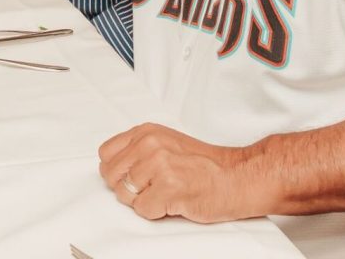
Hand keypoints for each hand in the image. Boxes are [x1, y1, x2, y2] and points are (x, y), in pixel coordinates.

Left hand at [98, 123, 260, 223]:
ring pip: (125, 194)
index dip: (116, 171)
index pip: (106, 154)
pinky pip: (142, 210)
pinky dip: (156, 212)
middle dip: (127, 188)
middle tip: (150, 190)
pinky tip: (173, 203)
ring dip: (143, 201)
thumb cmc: (206, 164)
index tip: (131, 178)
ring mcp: (159, 166)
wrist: (238, 176)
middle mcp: (149, 145)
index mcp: (145, 132)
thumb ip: (139, 149)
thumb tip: (113, 167)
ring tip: (164, 194)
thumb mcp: (166, 142)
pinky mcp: (169, 189)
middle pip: (112, 176)